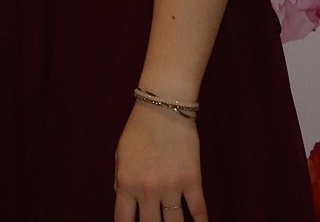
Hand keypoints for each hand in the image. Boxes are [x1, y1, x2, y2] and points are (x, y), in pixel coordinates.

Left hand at [113, 102, 204, 221]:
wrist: (164, 108)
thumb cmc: (138, 130)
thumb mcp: (120, 155)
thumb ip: (121, 180)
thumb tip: (124, 197)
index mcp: (126, 183)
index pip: (124, 219)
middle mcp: (147, 190)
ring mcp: (171, 187)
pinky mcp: (192, 181)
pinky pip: (198, 210)